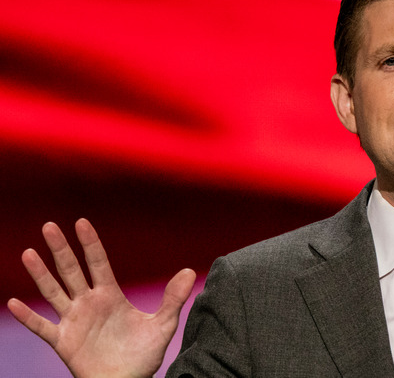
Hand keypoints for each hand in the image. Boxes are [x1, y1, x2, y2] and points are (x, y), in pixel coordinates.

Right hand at [6, 219, 195, 377]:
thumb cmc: (143, 355)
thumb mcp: (162, 325)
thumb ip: (173, 299)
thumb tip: (191, 271)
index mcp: (111, 295)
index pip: (98, 263)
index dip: (90, 243)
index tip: (81, 222)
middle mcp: (89, 303)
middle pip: (72, 271)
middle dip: (61, 249)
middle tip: (49, 226)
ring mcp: (74, 321)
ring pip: (54, 292)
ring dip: (41, 274)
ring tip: (29, 253)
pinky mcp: (63, 341)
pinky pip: (42, 327)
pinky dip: (28, 316)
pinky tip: (13, 302)